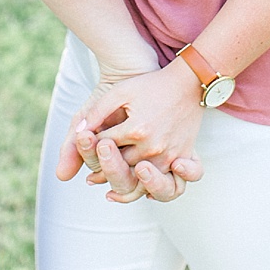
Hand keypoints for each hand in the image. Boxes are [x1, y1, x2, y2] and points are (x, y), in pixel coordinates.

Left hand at [55, 59, 203, 198]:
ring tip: (107, 187)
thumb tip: (80, 131)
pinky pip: (164, 180)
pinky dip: (148, 187)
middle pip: (119, 166)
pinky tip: (137, 187)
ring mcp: (168, 154)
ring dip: (121, 181)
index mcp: (136, 130)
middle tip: (90, 177)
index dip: (91, 145)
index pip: (103, 146)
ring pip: (138, 179)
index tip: (87, 147)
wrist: (189, 82)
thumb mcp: (120, 91)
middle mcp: (152, 146)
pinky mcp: (182, 156)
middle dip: (102, 168)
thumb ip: (97, 111)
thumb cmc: (152, 85)